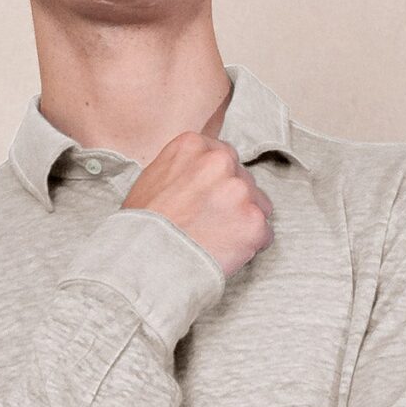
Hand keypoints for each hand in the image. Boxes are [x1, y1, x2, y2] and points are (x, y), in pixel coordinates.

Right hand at [123, 128, 274, 278]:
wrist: (144, 261)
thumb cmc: (141, 226)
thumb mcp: (152, 179)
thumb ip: (183, 170)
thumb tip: (197, 178)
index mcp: (194, 145)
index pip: (224, 158)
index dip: (217, 184)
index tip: (207, 201)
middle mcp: (221, 161)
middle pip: (244, 180)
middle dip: (232, 203)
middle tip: (211, 225)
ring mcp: (240, 191)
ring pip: (259, 206)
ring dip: (243, 223)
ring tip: (217, 241)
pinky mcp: (254, 222)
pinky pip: (264, 235)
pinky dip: (250, 247)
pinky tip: (225, 254)